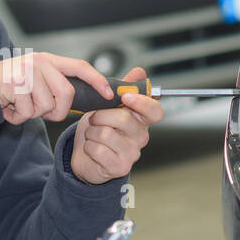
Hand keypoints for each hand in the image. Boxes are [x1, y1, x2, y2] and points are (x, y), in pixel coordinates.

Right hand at [0, 51, 112, 124]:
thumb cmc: (8, 88)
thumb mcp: (34, 80)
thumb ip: (54, 86)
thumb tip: (75, 103)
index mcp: (48, 60)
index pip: (80, 67)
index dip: (96, 80)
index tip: (108, 94)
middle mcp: (39, 62)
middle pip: (66, 94)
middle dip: (55, 111)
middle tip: (37, 110)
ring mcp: (27, 72)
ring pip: (46, 106)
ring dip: (32, 114)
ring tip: (18, 105)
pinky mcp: (15, 84)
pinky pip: (28, 112)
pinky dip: (18, 117)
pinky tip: (9, 107)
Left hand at [70, 66, 163, 183]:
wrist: (85, 156)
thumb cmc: (98, 129)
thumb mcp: (108, 106)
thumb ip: (123, 89)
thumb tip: (139, 72)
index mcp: (140, 120)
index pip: (154, 111)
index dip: (142, 102)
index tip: (125, 97)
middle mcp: (140, 137)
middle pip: (123, 119)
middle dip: (100, 115)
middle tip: (94, 119)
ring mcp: (131, 153)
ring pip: (106, 134)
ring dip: (91, 132)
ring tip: (92, 135)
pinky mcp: (119, 167)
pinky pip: (98, 149)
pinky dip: (88, 147)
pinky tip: (91, 149)